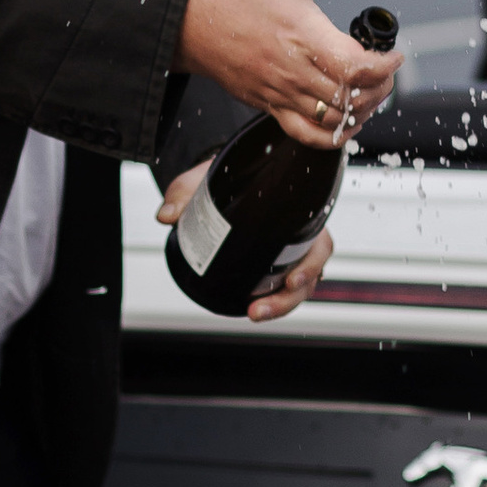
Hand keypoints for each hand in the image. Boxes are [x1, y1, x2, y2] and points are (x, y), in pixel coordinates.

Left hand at [154, 166, 337, 324]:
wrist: (220, 177)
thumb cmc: (224, 173)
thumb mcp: (204, 179)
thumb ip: (185, 193)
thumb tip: (166, 216)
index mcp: (296, 210)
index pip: (320, 242)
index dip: (312, 264)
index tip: (293, 279)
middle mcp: (298, 235)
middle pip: (310, 273)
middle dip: (288, 298)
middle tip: (259, 308)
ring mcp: (287, 252)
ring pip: (299, 286)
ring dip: (280, 305)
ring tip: (254, 313)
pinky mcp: (273, 263)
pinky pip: (282, 287)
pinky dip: (272, 302)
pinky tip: (253, 309)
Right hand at [175, 0, 402, 139]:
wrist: (195, 22)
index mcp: (301, 35)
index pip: (353, 67)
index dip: (383, 67)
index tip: (394, 55)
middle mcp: (292, 70)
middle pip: (349, 98)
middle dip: (380, 88)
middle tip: (386, 71)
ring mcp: (281, 92)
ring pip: (333, 120)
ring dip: (361, 111)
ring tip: (372, 91)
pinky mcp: (270, 105)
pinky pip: (306, 135)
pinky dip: (333, 136)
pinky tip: (347, 120)